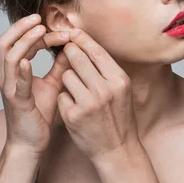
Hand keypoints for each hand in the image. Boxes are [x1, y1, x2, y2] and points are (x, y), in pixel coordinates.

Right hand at [0, 14, 70, 154]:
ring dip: (23, 42)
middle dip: (21, 28)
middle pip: (5, 43)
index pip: (20, 43)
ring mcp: (10, 89)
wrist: (31, 143)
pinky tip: (29, 60)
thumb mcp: (53, 85)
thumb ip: (59, 67)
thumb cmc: (40, 115)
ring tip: (38, 31)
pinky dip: (21, 70)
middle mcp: (8, 77)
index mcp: (16, 72)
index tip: (57, 30)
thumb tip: (71, 48)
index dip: (36, 33)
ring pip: (8, 58)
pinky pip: (16, 84)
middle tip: (39, 17)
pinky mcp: (16, 103)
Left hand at [57, 29, 138, 161]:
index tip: (72, 33)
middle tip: (68, 54)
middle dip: (69, 54)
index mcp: (119, 80)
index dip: (81, 39)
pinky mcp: (73, 116)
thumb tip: (86, 44)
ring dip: (68, 81)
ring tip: (80, 93)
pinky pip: (61, 95)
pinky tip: (75, 109)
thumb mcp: (121, 90)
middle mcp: (105, 89)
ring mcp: (88, 103)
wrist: (117, 149)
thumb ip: (106, 69)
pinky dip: (65, 99)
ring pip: (66, 75)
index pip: (96, 51)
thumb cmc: (119, 117)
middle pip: (77, 58)